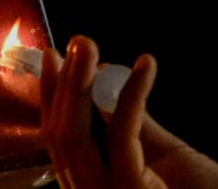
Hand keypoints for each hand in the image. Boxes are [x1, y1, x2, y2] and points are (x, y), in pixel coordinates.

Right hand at [41, 36, 217, 188]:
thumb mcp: (165, 158)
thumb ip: (134, 128)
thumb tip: (105, 84)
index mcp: (94, 182)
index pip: (62, 134)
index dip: (52, 94)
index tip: (53, 55)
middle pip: (62, 134)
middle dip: (63, 83)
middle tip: (76, 42)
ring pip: (77, 136)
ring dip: (79, 84)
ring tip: (88, 47)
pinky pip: (122, 136)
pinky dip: (130, 96)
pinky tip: (143, 67)